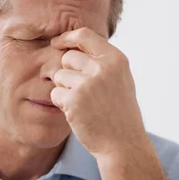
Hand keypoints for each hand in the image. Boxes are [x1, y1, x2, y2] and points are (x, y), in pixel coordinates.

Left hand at [50, 28, 147, 157]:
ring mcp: (88, 83)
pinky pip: (55, 93)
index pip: (84, 35)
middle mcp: (103, 68)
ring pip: (59, 75)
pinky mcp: (74, 100)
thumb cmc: (119, 112)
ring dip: (64, 89)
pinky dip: (61, 103)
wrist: (123, 144)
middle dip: (68, 72)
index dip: (66, 38)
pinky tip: (77, 113)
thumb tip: (72, 46)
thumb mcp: (120, 79)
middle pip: (68, 57)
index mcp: (116, 59)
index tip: (56, 43)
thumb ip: (101, 61)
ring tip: (83, 103)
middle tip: (81, 90)